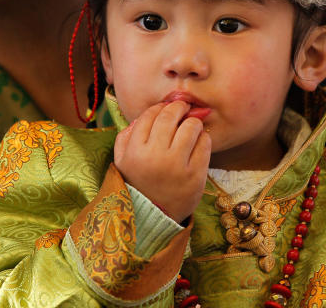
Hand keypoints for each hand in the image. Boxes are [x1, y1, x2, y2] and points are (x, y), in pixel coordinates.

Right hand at [114, 101, 211, 223]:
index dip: (160, 107)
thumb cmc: (137, 184)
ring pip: (191, 126)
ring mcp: (177, 166)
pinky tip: (198, 142)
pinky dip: (203, 138)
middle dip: (178, 107)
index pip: (150, 115)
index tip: (166, 107)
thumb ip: (126, 135)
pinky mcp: (195, 175)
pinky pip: (205, 144)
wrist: (152, 218)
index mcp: (135, 151)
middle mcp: (155, 156)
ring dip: (192, 122)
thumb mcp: (121, 161)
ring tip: (191, 126)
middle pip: (170, 116)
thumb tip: (146, 114)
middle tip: (183, 108)